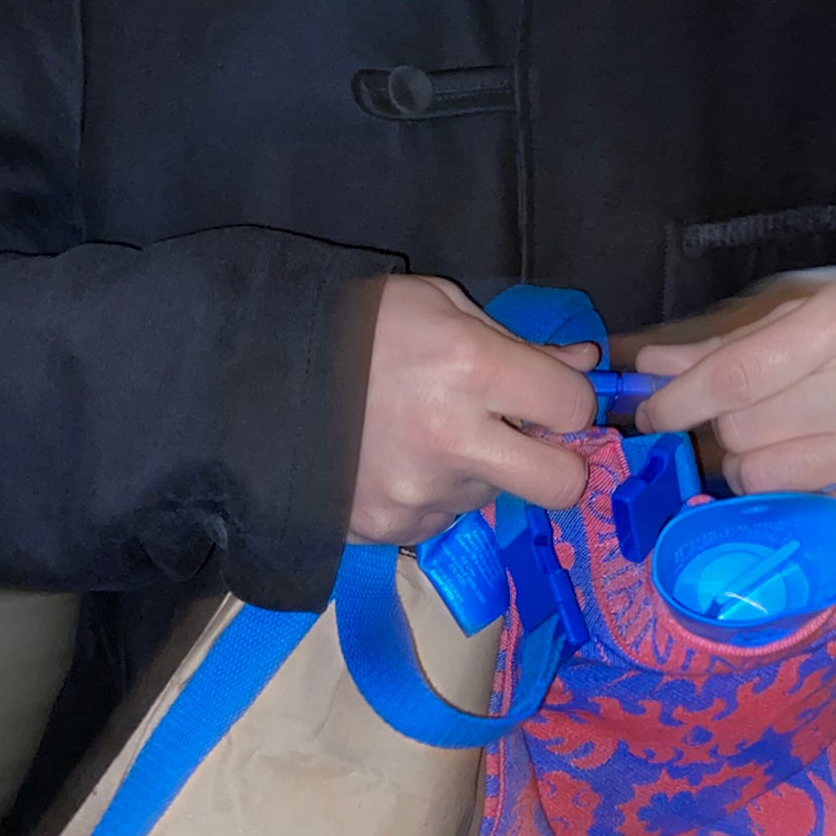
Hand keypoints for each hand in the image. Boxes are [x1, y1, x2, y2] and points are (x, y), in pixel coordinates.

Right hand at [352, 275, 593, 544]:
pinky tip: (395, 459)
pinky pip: (442, 517)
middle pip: (561, 486)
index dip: (570, 400)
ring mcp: (421, 494)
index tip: (549, 395)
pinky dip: (433, 493)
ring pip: (494, 497)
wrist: (254, 380)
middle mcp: (454, 442)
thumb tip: (581, 364)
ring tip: (427, 435)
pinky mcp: (391, 528)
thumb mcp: (438, 306)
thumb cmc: (353, 327)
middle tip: (528, 442)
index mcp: (470, 369)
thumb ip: (518, 341)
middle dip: (558, 465)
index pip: (573, 408)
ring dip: (480, 471)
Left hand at [631, 271, 835, 527]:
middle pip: (739, 432)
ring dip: (748, 468)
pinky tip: (805, 477)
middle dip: (719, 431)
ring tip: (783, 442)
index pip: (732, 378)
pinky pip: (799, 517)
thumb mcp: (811, 313)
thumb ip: (727, 342)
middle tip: (740, 421)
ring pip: (758, 480)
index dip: (676, 402)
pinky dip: (785, 503)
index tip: (649, 415)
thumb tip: (646, 367)